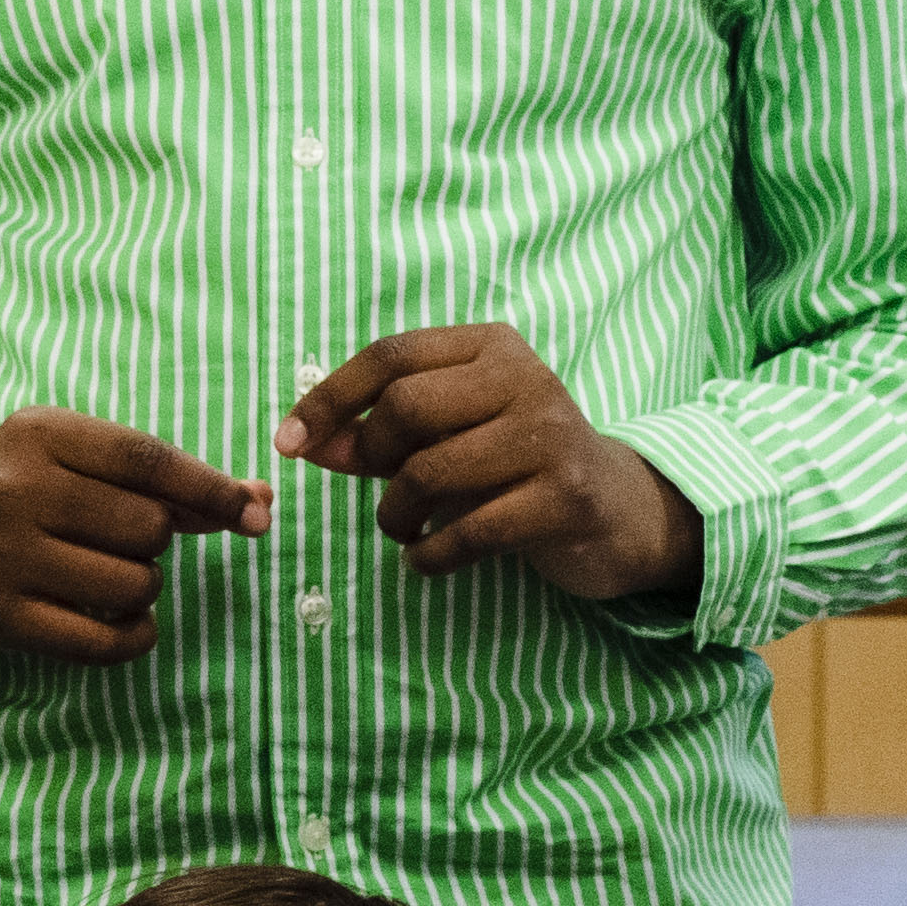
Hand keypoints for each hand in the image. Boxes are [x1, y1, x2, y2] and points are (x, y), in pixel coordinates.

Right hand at [0, 409, 267, 663]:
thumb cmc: (27, 489)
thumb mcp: (80, 460)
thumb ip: (166, 481)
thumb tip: (258, 502)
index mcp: (40, 434)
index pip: (149, 461)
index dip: (211, 489)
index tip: (254, 512)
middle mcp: (17, 491)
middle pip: (149, 528)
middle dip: (156, 540)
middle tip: (119, 539)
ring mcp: (5, 557)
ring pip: (134, 584)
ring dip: (144, 587)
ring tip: (110, 575)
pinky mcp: (2, 618)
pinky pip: (105, 642)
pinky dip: (135, 636)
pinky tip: (126, 623)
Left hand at [279, 327, 698, 603]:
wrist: (618, 510)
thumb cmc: (514, 466)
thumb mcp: (448, 438)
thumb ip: (377, 436)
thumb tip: (303, 443)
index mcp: (492, 347)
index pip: (391, 355)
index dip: (329, 398)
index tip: (288, 443)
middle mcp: (526, 378)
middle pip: (406, 408)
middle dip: (370, 457)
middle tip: (380, 491)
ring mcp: (551, 437)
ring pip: (430, 471)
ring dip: (396, 514)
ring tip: (404, 528)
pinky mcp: (567, 498)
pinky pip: (468, 531)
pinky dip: (428, 554)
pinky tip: (426, 558)